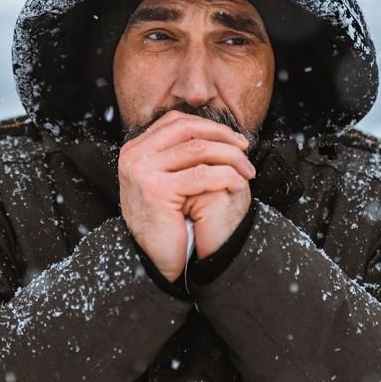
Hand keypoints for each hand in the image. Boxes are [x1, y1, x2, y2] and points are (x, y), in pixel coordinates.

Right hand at [118, 110, 255, 281]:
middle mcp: (133, 156)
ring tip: (247, 169)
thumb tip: (210, 130)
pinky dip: (226, 176)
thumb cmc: (165, 223)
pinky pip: (201, 175)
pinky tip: (238, 184)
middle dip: (222, 136)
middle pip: (186, 129)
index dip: (208, 125)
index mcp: (134, 150)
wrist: (154, 259)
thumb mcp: (164, 180)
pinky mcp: (156, 190)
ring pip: (198, 149)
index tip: (232, 138)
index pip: (176, 122)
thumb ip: (175, 155)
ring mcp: (142, 171)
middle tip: (244, 148)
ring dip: (230, 157)